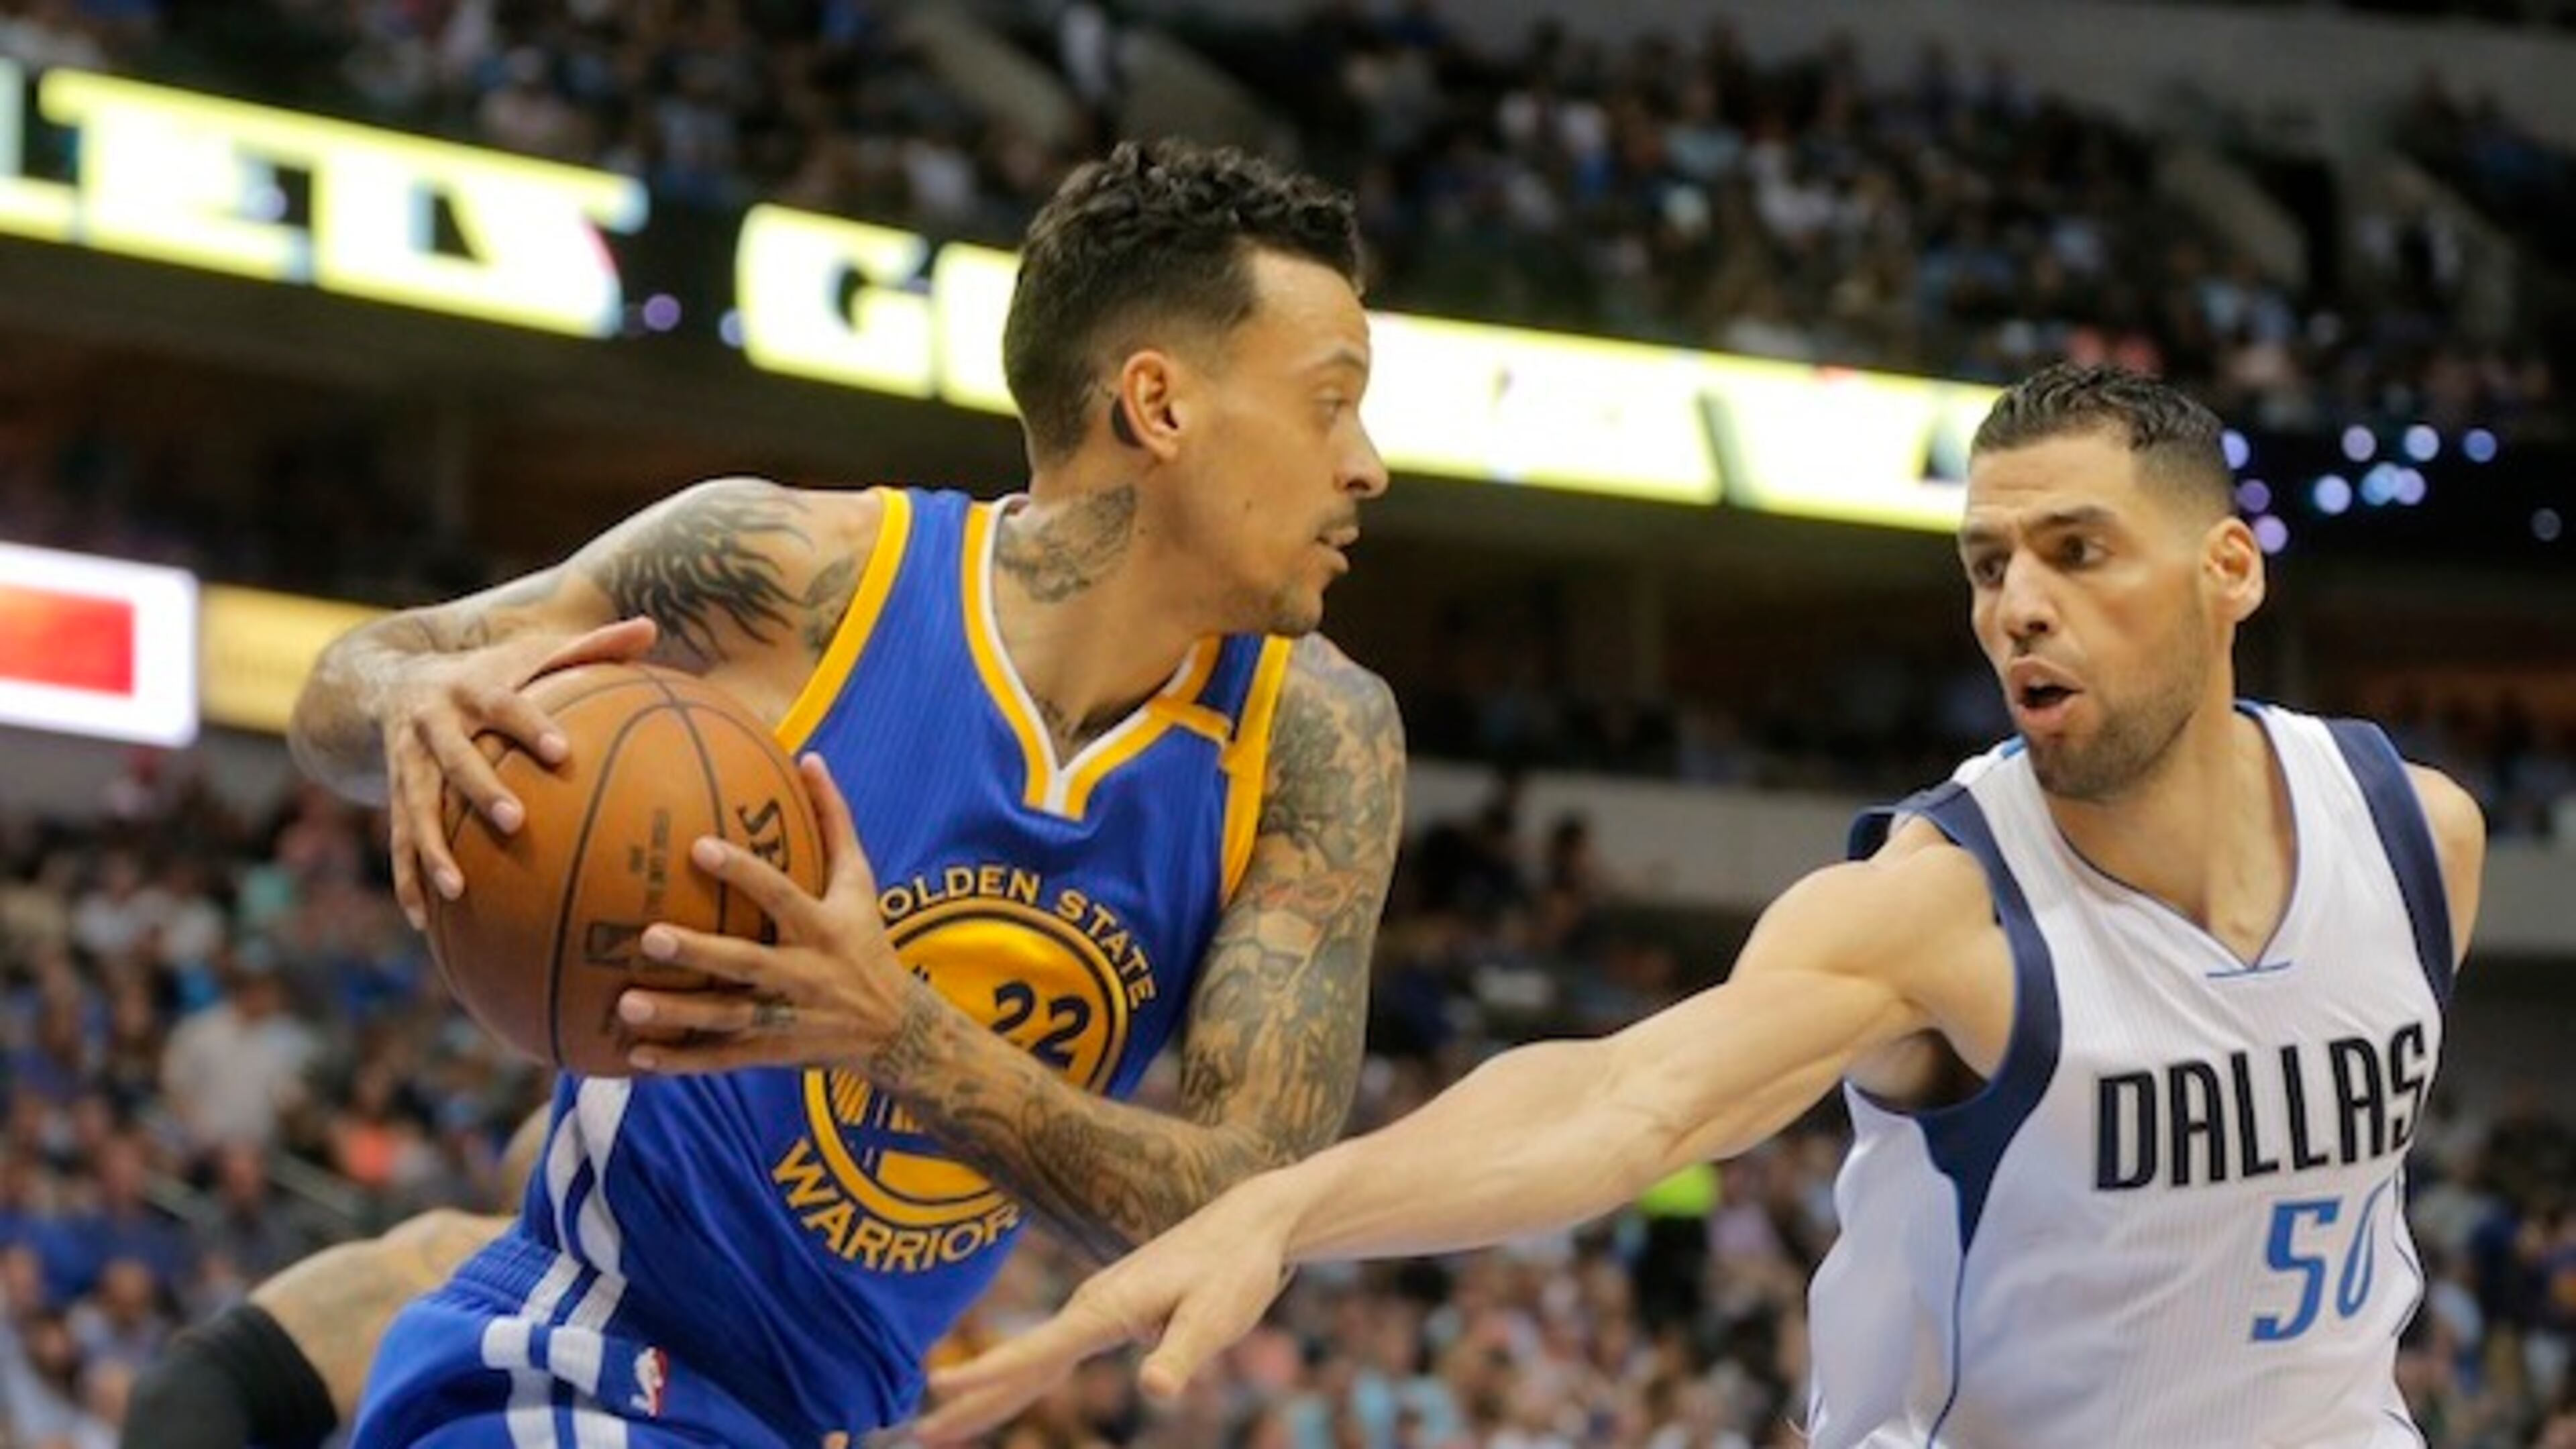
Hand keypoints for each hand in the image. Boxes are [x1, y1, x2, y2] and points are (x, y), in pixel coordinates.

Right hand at [385, 616, 657, 930]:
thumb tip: (651, 627)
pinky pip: (396, 841)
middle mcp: (431, 725)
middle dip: (480, 790)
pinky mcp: (393, 795)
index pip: (503, 706)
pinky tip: (422, 921)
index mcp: (470, 688)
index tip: (560, 750)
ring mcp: (406, 763)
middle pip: (454, 759)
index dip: (529, 725)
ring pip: (415, 809)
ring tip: (456, 891)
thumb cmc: (488, 671)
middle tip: (516, 821)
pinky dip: (407, 879)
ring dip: (431, 850)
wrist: (389, 681)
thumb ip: (590, 646)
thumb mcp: (530, 652)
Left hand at [616, 755, 920, 1073]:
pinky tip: (636, 1057)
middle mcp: (803, 973)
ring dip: (677, 1014)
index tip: (698, 847)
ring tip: (626, 1005)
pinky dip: (681, 1061)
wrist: (893, 1028)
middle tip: (648, 937)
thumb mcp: (860, 883)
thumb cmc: (865, 940)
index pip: (780, 894)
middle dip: (698, 952)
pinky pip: (721, 1058)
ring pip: (726, 1016)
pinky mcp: (771, 1051)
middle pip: (745, 961)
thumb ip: (834, 821)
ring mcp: (785, 1017)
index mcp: (822, 927)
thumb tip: (810, 758)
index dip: (743, 872)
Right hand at [909, 1180, 1300, 1444]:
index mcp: (1105, 1309)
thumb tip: (1153, 1391)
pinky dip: (1020, 1377)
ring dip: (986, 1393)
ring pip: (1031, 1360)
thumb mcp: (1216, 1316)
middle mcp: (1090, 1306)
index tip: (937, 1389)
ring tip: (942, 1425)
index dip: (987, 1374)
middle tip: (917, 1435)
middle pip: (1020, 1364)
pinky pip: (1053, 1354)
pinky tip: (1007, 1392)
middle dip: (968, 1401)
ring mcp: (1096, 1308)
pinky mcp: (1110, 1312)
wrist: (1249, 1222)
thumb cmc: (1234, 1267)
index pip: (1036, 1352)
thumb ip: (1183, 1354)